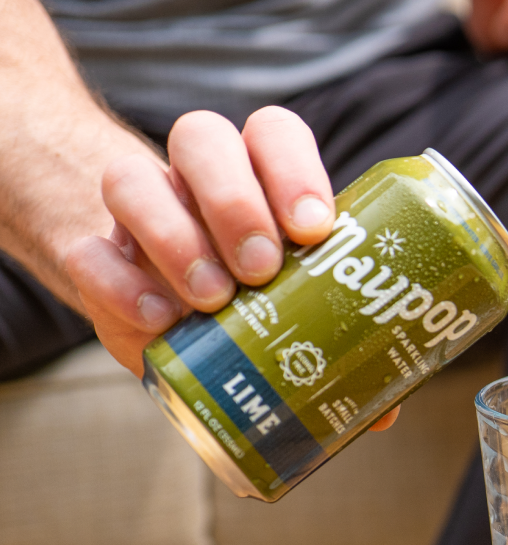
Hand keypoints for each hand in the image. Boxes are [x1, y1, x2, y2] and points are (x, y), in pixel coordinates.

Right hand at [66, 106, 398, 429]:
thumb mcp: (292, 314)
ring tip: (213, 299)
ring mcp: (137, 213)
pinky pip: (88, 252)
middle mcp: (195, 181)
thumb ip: (335, 347)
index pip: (272, 133)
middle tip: (262, 269)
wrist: (160, 308)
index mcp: (259, 179)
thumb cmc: (249, 304)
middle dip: (236, 202)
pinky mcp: (93, 258)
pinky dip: (119, 284)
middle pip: (202, 140)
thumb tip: (383, 412)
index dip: (293, 169)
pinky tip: (159, 320)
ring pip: (131, 178)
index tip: (314, 230)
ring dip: (175, 237)